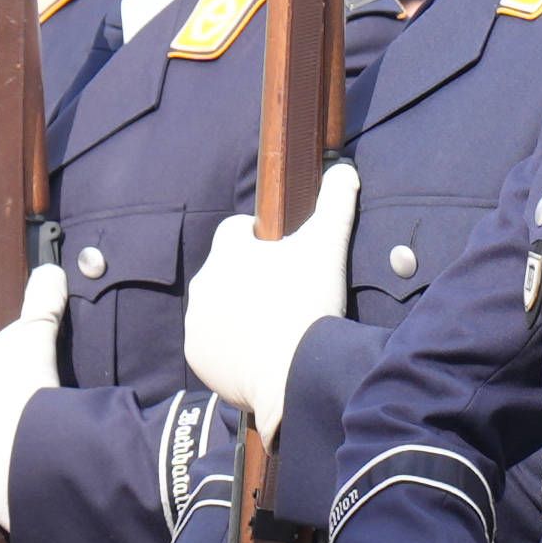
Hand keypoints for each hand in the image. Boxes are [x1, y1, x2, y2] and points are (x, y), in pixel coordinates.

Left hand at [181, 162, 359, 433]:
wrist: (291, 372)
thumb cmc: (307, 303)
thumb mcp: (327, 245)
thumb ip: (336, 202)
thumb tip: (345, 169)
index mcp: (226, 253)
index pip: (234, 228)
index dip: (257, 235)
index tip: (279, 249)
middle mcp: (203, 284)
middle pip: (225, 271)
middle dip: (249, 276)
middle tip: (284, 291)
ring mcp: (196, 323)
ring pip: (218, 307)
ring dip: (238, 310)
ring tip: (274, 323)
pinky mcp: (197, 356)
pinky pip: (212, 343)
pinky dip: (231, 344)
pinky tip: (260, 350)